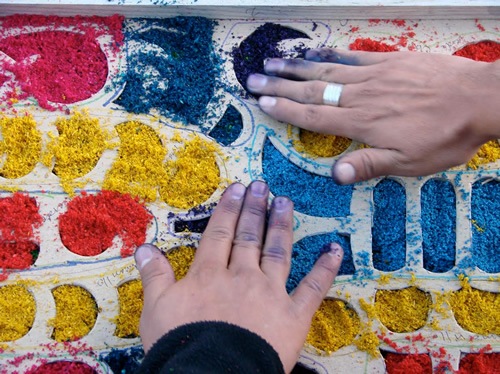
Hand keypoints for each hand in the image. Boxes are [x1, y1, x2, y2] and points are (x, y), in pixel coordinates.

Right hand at [134, 181, 343, 372]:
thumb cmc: (181, 344)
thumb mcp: (157, 309)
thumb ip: (154, 275)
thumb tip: (143, 247)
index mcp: (210, 274)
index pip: (220, 234)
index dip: (229, 209)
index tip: (238, 189)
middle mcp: (242, 276)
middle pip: (249, 236)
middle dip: (255, 209)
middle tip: (262, 186)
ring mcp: (270, 293)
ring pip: (277, 252)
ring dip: (281, 226)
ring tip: (285, 203)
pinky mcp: (293, 316)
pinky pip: (313, 289)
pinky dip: (325, 269)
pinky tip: (335, 249)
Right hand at [246, 48, 499, 183]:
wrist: (480, 99)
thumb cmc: (445, 136)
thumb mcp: (408, 162)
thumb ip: (369, 164)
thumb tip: (335, 175)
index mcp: (362, 122)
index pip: (314, 116)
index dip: (285, 109)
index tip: (262, 102)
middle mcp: (361, 96)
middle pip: (313, 89)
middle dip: (280, 85)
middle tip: (254, 78)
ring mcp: (375, 75)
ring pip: (327, 69)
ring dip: (297, 67)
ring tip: (273, 62)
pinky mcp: (390, 61)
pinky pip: (354, 56)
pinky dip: (331, 53)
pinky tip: (316, 51)